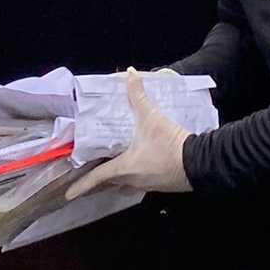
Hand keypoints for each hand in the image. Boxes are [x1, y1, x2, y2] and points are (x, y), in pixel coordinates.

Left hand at [66, 67, 191, 198]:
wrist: (201, 163)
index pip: (97, 177)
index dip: (80, 185)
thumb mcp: (152, 117)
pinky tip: (137, 166)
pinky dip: (133, 177)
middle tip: (89, 171)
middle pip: (110, 181)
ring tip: (111, 168)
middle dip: (99, 178)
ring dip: (117, 179)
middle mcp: (132, 180)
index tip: (67, 194)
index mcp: (124, 168)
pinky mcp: (160, 185)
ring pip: (125, 184)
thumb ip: (138, 96)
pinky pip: (140, 183)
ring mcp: (147, 186)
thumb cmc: (171, 144)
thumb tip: (130, 74)